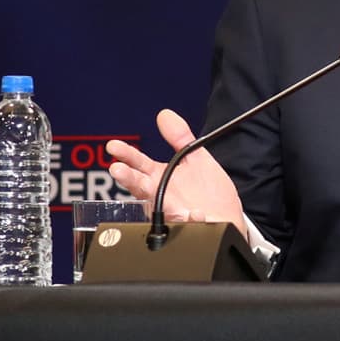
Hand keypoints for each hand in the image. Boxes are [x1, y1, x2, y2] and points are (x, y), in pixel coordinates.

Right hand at [105, 109, 247, 237]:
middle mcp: (162, 196)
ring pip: (157, 207)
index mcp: (161, 178)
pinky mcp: (188, 226)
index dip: (126, 155)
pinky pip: (188, 223)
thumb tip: (165, 115)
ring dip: (152, 199)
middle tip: (117, 169)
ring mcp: (173, 212)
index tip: (113, 146)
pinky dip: (190, 217)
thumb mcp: (195, 158)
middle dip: (128, 178)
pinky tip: (195, 212)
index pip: (139, 165)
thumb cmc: (207, 192)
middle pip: (140, 186)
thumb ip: (180, 137)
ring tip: (146, 187)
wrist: (226, 217)